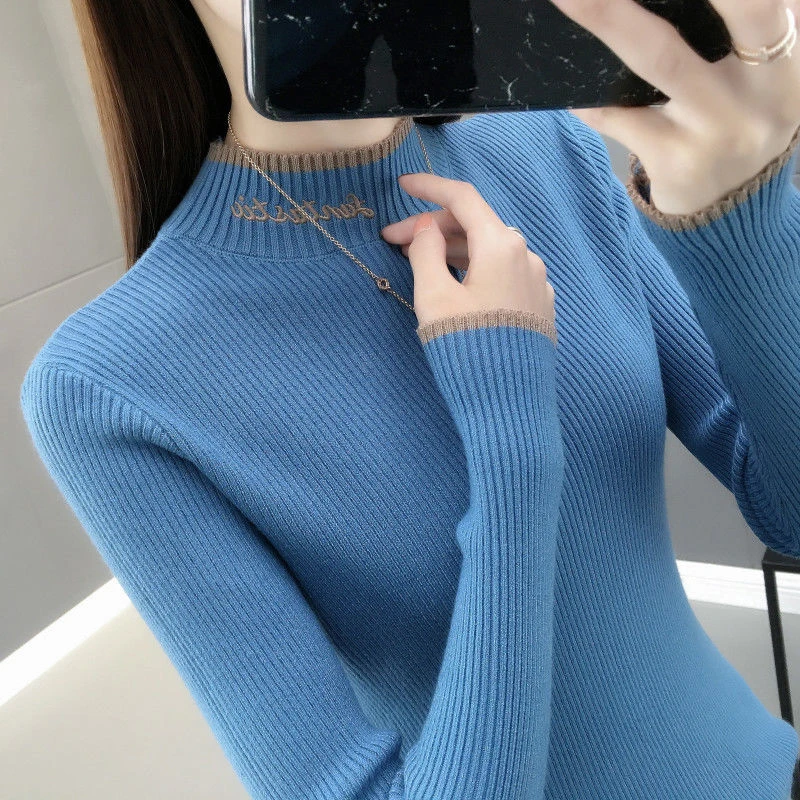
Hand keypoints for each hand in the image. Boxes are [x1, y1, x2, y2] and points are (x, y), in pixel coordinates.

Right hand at [381, 174, 555, 331]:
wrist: (510, 404)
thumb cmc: (467, 348)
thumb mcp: (434, 298)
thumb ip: (425, 252)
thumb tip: (428, 228)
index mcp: (501, 246)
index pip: (463, 199)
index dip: (429, 187)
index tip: (402, 185)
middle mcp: (526, 255)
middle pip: (475, 225)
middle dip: (433, 227)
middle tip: (394, 242)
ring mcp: (536, 281)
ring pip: (488, 249)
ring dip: (451, 249)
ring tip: (417, 261)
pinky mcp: (538, 305)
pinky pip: (502, 272)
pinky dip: (474, 268)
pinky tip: (454, 282)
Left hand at [548, 0, 799, 214]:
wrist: (731, 211)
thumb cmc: (739, 120)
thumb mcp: (761, 73)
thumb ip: (746, 26)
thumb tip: (659, 3)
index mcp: (794, 55)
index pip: (768, 0)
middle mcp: (768, 89)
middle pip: (741, 7)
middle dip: (650, 0)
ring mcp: (721, 129)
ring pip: (661, 59)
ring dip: (609, 17)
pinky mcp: (678, 162)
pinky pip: (621, 118)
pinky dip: (590, 98)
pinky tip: (569, 87)